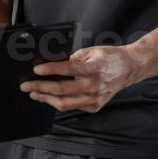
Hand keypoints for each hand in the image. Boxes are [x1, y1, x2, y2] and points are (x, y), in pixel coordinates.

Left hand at [19, 44, 141, 113]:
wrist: (131, 68)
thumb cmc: (110, 57)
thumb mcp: (92, 51)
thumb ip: (74, 59)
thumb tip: (54, 65)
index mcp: (94, 69)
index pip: (69, 70)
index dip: (51, 70)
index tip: (36, 70)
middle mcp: (95, 86)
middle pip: (62, 90)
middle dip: (41, 88)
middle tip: (26, 86)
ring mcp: (96, 98)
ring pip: (65, 103)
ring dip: (46, 99)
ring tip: (34, 93)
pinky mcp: (95, 106)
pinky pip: (72, 107)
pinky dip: (59, 102)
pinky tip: (50, 97)